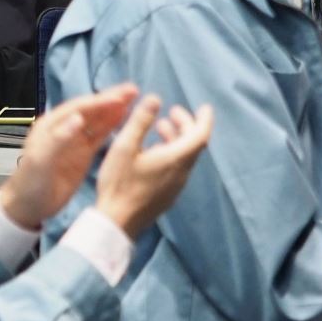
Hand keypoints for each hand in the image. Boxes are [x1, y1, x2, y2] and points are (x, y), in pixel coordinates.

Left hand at [0, 84, 138, 228]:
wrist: (28, 206)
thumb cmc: (30, 184)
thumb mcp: (41, 161)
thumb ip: (58, 139)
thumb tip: (78, 118)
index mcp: (50, 127)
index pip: (78, 109)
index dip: (99, 102)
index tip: (120, 96)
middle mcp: (62, 129)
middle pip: (90, 110)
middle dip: (110, 100)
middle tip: (133, 90)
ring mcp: (73, 142)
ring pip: (96, 121)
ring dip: (113, 110)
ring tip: (134, 99)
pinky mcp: (81, 154)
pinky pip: (99, 136)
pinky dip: (111, 126)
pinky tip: (124, 118)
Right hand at [93, 94, 214, 237]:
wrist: (117, 221)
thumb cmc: (119, 183)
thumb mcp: (124, 147)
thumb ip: (140, 122)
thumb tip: (155, 98)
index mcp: (175, 158)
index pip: (200, 134)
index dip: (204, 119)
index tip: (204, 107)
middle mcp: (182, 172)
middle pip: (194, 144)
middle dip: (186, 125)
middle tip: (173, 112)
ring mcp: (176, 186)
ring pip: (185, 156)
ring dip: (177, 139)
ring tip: (160, 128)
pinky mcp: (168, 195)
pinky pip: (177, 168)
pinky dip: (172, 154)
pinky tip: (153, 153)